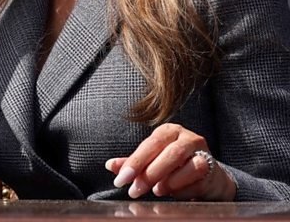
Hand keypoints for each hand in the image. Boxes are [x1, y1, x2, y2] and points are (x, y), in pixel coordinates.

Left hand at [106, 123, 235, 200]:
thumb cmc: (173, 166)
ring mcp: (203, 152)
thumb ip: (132, 163)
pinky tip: (174, 193)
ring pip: (188, 165)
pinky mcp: (214, 169)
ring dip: (169, 181)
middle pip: (169, 154)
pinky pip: (198, 180)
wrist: (206, 176)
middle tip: (135, 191)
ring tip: (156, 191)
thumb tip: (110, 166)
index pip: (149, 144)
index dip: (134, 162)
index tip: (121, 180)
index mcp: (168, 131)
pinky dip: (183, 189)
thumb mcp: (150, 161)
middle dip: (149, 174)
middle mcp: (187, 138)